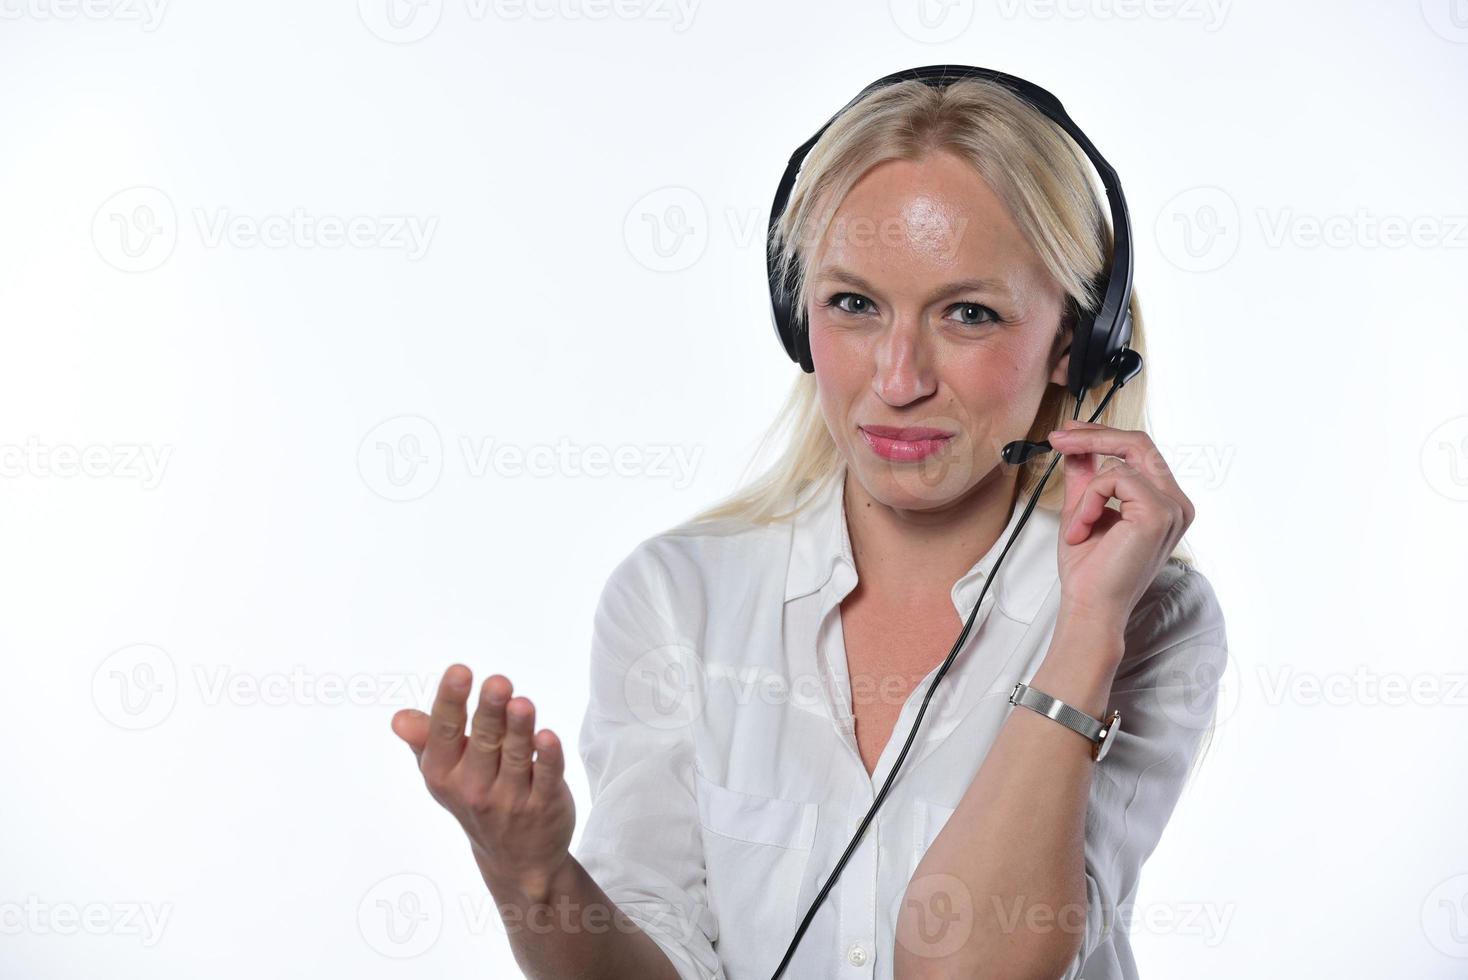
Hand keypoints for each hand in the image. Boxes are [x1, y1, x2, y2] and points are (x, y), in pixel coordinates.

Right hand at [391, 665, 575, 897]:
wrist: (516, 859)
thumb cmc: (475, 798)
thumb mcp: (443, 774)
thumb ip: (425, 740)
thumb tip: (400, 718)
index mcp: (444, 774)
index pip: (445, 733)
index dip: (452, 701)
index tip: (460, 671)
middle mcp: (474, 788)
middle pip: (484, 741)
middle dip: (490, 711)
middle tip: (498, 682)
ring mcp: (510, 799)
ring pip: (516, 756)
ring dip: (519, 729)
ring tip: (522, 703)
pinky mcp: (545, 805)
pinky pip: (547, 778)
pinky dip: (548, 758)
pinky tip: (548, 737)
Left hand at [1046, 420, 1195, 630]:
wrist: (1089, 606)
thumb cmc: (1089, 569)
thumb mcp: (1083, 509)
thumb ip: (1086, 475)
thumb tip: (1076, 443)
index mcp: (1165, 502)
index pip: (1140, 451)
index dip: (1104, 435)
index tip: (1069, 432)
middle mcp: (1177, 503)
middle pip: (1138, 443)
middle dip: (1092, 436)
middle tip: (1057, 438)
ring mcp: (1172, 507)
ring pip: (1120, 462)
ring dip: (1085, 493)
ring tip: (1076, 526)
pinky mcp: (1158, 513)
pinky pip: (1114, 478)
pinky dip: (1089, 501)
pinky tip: (1083, 529)